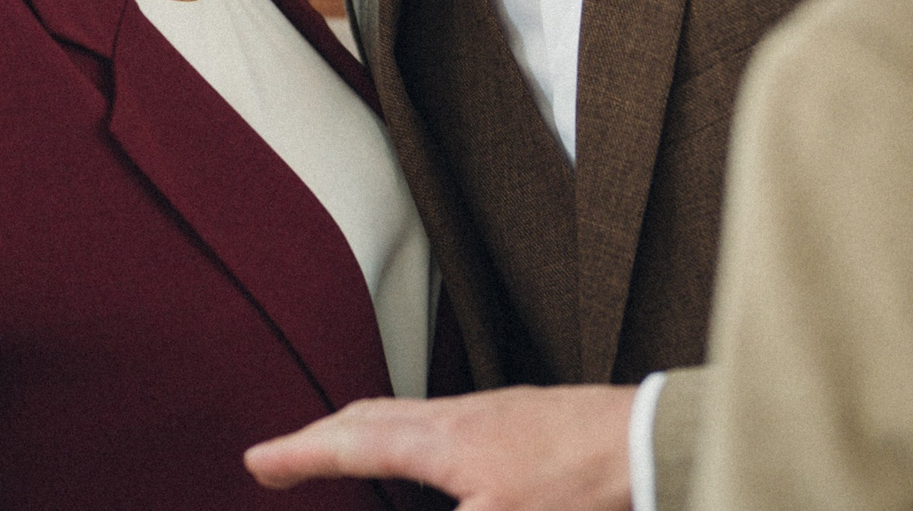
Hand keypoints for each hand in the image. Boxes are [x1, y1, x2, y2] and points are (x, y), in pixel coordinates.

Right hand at [246, 384, 635, 510]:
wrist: (655, 444)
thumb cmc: (584, 487)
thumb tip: (391, 507)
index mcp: (444, 441)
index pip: (352, 443)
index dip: (299, 454)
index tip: (256, 461)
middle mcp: (461, 416)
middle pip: (373, 416)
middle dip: (323, 435)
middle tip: (286, 454)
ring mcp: (495, 411)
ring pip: (410, 414)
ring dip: (367, 430)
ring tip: (349, 447)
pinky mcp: (525, 418)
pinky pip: (445, 418)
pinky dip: (413, 432)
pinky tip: (437, 455)